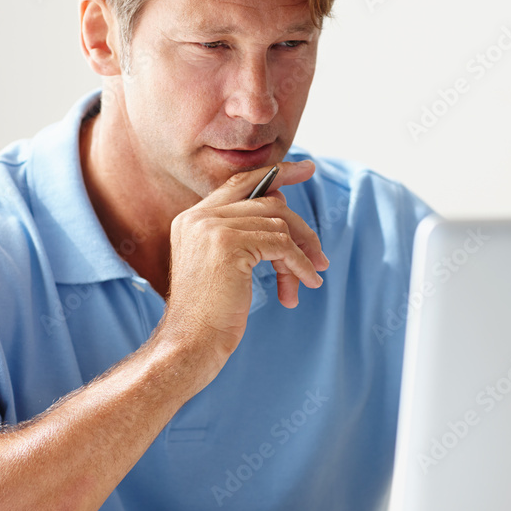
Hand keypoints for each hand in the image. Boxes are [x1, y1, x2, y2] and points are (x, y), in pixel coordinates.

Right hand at [157, 160, 328, 378]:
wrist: (190, 343)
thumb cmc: (210, 314)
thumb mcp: (223, 265)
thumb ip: (242, 235)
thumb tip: (284, 210)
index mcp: (192, 218)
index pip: (240, 183)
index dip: (276, 173)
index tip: (306, 168)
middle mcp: (199, 217)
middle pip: (268, 203)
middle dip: (300, 230)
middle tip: (320, 257)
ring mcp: (211, 227)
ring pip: (278, 224)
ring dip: (300, 254)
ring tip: (307, 280)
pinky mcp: (228, 244)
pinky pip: (281, 244)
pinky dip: (300, 264)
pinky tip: (306, 284)